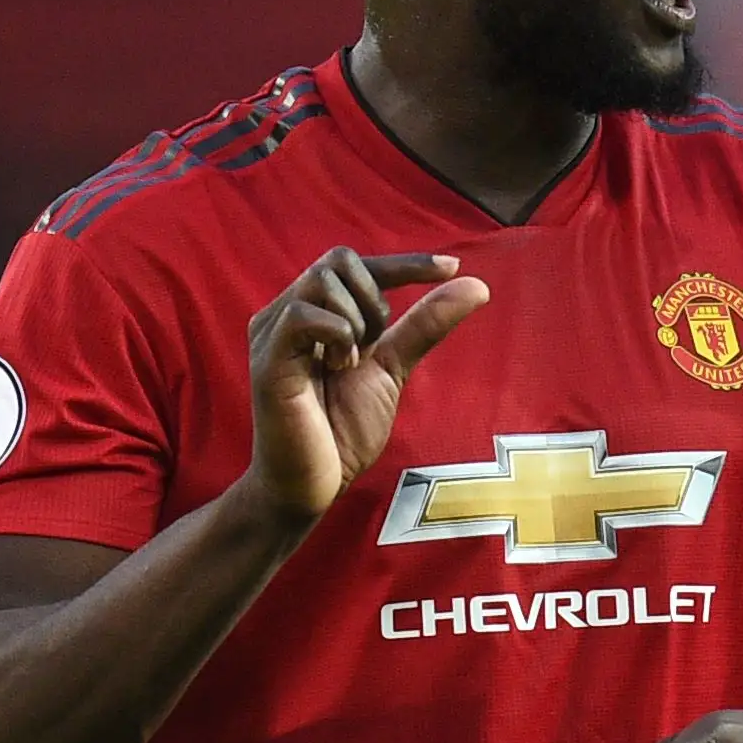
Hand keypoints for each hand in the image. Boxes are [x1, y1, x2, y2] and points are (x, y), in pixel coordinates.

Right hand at [241, 249, 489, 523]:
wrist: (313, 484)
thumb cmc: (342, 430)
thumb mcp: (393, 368)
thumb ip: (425, 325)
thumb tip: (475, 284)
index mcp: (314, 313)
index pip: (356, 264)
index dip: (405, 262)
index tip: (451, 266)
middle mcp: (286, 313)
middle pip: (338, 258)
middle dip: (375, 297)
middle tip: (374, 347)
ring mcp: (272, 333)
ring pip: (322, 280)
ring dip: (357, 319)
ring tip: (351, 364)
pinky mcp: (267, 359)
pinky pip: (302, 315)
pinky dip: (338, 334)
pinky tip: (341, 367)